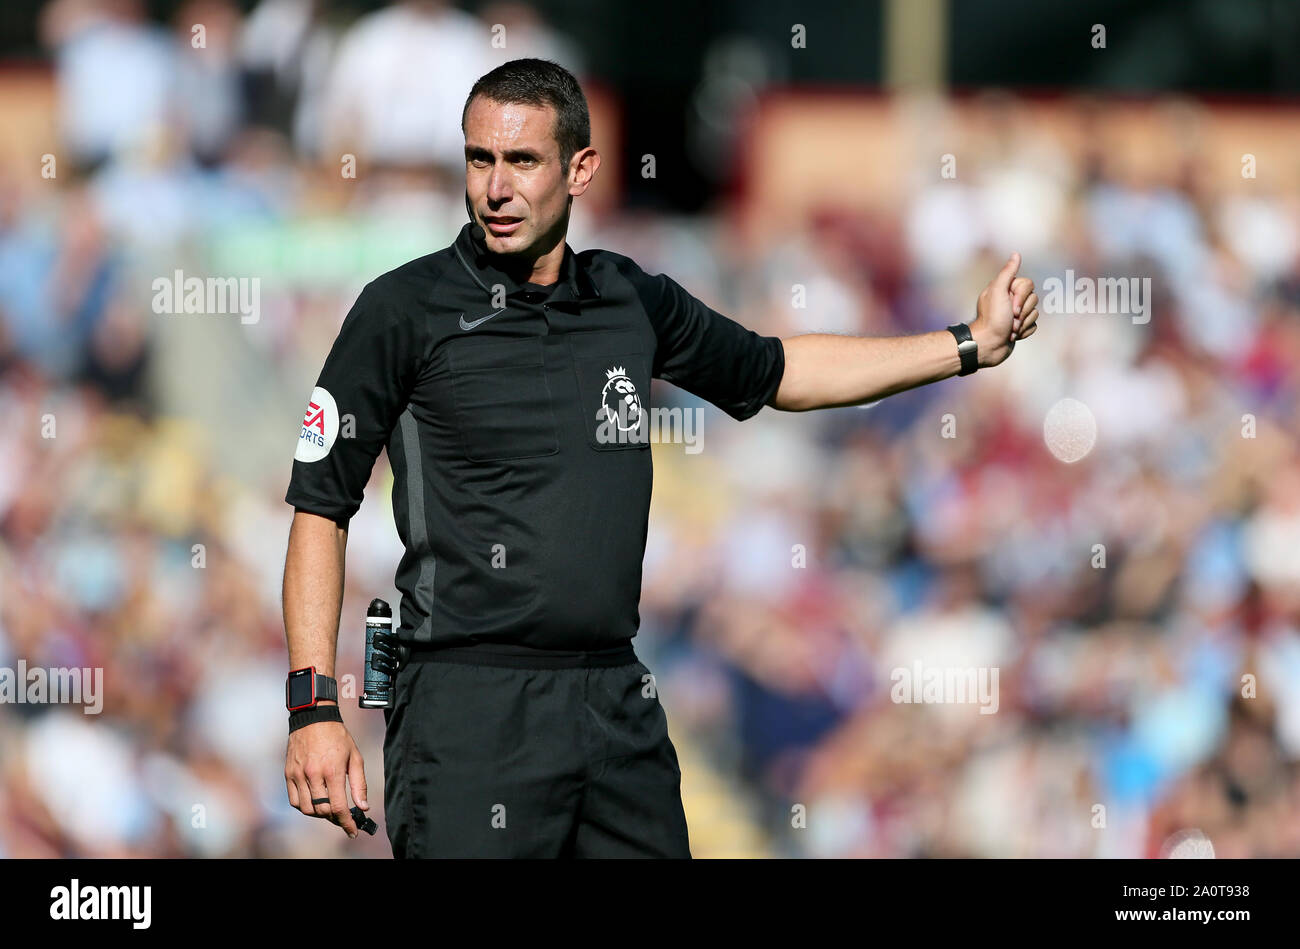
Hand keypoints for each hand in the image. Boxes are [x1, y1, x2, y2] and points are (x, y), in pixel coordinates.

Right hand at [285, 709, 368, 838]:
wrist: (313, 718)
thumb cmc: (338, 737)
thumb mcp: (355, 757)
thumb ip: (359, 784)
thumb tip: (362, 807)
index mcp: (332, 770)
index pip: (338, 807)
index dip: (346, 823)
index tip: (352, 831)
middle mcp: (313, 774)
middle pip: (321, 811)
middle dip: (334, 818)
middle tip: (342, 816)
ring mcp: (298, 775)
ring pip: (306, 809)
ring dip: (319, 814)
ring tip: (328, 807)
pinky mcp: (288, 774)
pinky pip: (294, 800)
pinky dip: (304, 806)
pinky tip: (314, 801)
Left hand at [970, 252, 1038, 368]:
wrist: (988, 345)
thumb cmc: (992, 319)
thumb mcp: (998, 291)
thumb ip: (1007, 272)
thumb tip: (1016, 254)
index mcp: (1004, 289)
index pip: (1028, 284)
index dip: (1022, 297)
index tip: (1011, 307)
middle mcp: (1010, 300)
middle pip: (1033, 299)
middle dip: (1022, 313)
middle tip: (1009, 320)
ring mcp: (1015, 314)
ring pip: (1034, 313)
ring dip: (1022, 324)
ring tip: (1009, 330)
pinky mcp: (1019, 327)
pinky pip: (1033, 325)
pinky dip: (1024, 332)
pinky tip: (1012, 336)